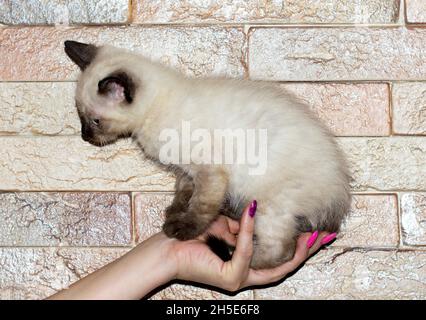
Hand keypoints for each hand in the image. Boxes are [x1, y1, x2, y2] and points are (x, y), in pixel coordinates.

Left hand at [168, 203, 333, 291]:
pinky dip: (249, 232)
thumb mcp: (228, 227)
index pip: (282, 257)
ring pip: (275, 266)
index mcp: (249, 264)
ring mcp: (241, 279)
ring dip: (293, 248)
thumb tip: (261, 212)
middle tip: (325, 235)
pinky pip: (246, 252)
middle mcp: (248, 275)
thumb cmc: (197, 237)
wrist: (170, 249)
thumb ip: (246, 226)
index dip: (302, 246)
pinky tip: (253, 213)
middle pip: (286, 265)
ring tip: (308, 233)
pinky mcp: (230, 278)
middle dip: (308, 250)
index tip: (318, 231)